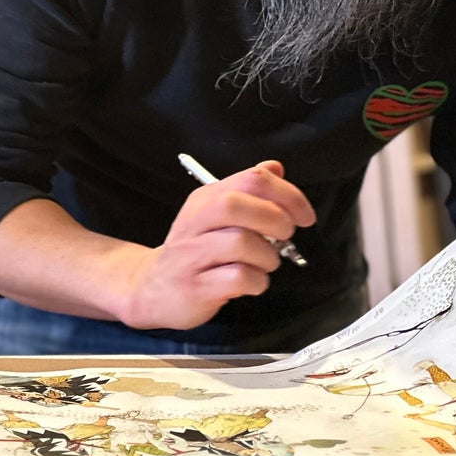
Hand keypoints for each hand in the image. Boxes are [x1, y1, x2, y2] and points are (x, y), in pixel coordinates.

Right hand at [116, 161, 315, 329]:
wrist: (152, 288)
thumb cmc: (195, 251)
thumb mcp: (216, 214)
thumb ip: (246, 190)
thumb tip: (275, 167)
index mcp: (205, 199)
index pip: (251, 179)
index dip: (288, 194)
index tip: (303, 215)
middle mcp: (195, 222)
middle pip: (237, 204)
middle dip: (275, 219)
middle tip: (284, 236)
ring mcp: (192, 255)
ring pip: (241, 243)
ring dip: (268, 256)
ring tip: (264, 264)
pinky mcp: (195, 286)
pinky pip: (238, 278)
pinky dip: (257, 282)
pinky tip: (251, 283)